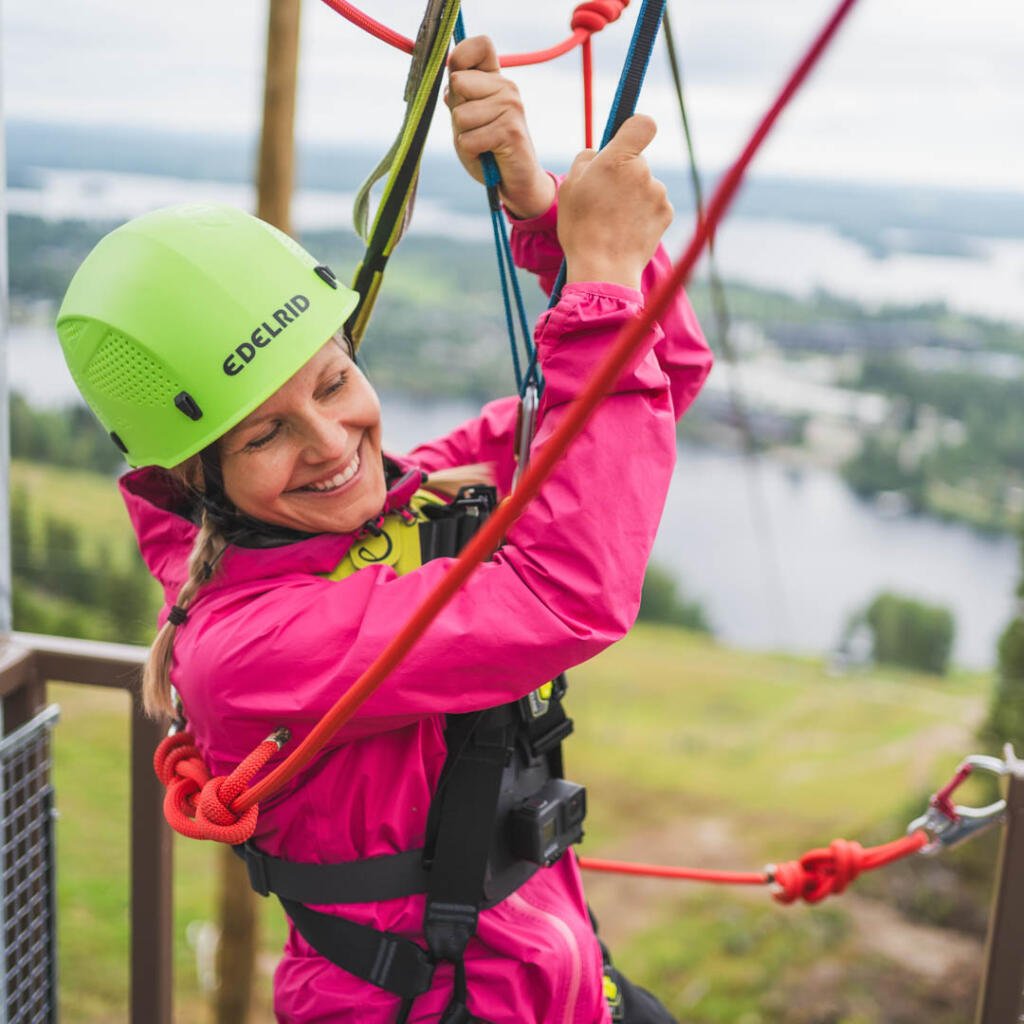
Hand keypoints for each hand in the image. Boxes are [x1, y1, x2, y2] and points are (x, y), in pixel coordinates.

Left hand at [446, 35, 555, 218]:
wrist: (515, 183)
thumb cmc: (488, 150)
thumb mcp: (467, 120)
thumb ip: (458, 97)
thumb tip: (448, 81)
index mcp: (496, 79)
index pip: (479, 44)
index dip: (460, 57)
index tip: (460, 85)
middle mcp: (506, 87)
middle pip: (458, 82)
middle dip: (457, 111)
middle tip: (476, 128)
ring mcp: (511, 106)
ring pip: (461, 114)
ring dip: (464, 136)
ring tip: (482, 144)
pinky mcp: (510, 130)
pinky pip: (468, 139)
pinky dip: (471, 153)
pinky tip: (487, 155)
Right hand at [558, 115, 672, 290]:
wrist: (604, 269)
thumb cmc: (582, 229)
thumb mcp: (569, 187)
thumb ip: (586, 160)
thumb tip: (599, 154)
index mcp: (618, 159)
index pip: (643, 124)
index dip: (636, 129)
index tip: (628, 140)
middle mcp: (643, 171)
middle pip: (637, 162)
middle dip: (624, 174)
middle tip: (604, 200)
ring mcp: (658, 193)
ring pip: (645, 186)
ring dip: (633, 197)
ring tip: (613, 221)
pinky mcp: (666, 213)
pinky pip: (653, 206)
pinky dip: (643, 214)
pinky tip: (626, 230)